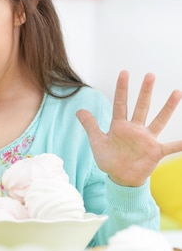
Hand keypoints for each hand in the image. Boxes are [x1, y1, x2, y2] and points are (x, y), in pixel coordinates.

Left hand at [76, 71, 181, 186]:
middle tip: (150, 75)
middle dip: (145, 91)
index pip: (120, 103)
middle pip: (141, 106)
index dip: (122, 88)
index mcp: (120, 126)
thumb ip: (90, 125)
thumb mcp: (97, 142)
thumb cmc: (109, 159)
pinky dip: (180, 144)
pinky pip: (171, 146)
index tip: (124, 73)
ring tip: (177, 92)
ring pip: (159, 120)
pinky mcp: (155, 151)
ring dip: (168, 107)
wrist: (120, 178)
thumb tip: (79, 110)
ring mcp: (147, 139)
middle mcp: (135, 129)